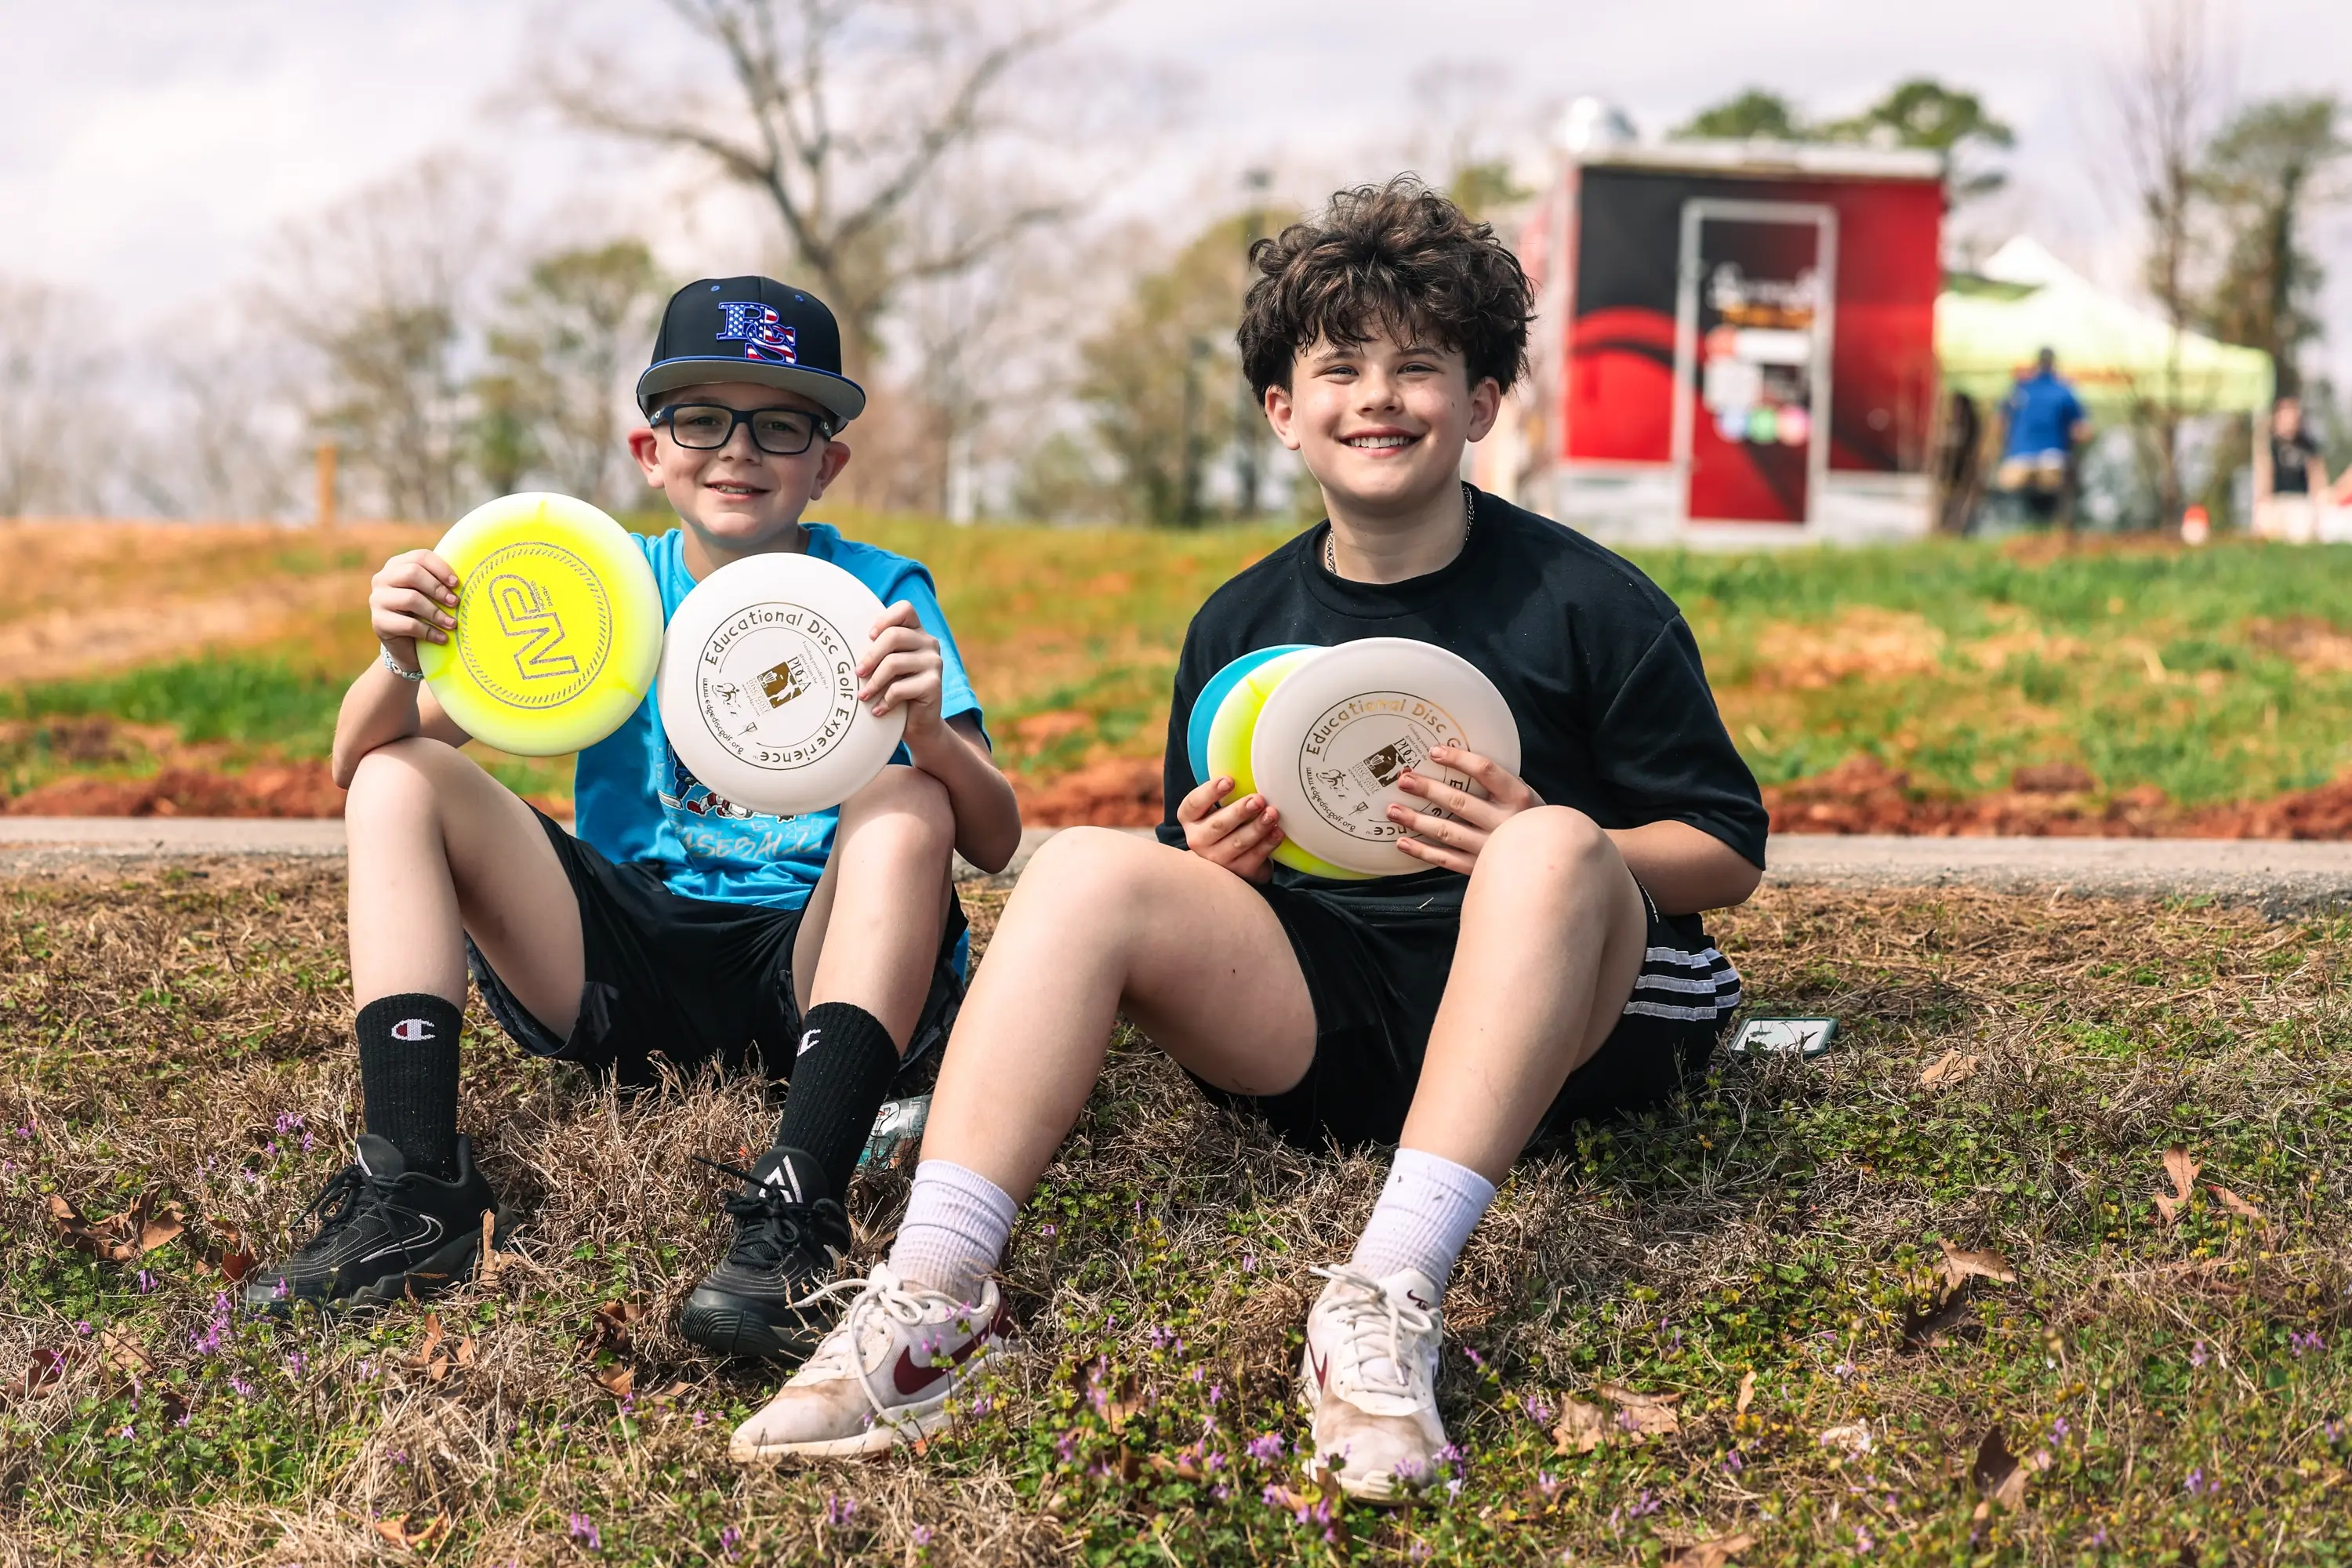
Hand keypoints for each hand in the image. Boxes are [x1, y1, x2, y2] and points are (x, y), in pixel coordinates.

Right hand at [370, 549, 459, 674]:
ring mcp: (377, 600)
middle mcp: (382, 578)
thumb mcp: (431, 595)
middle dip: (438, 588)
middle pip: (412, 573)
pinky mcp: (379, 622)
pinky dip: (430, 632)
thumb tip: (470, 575)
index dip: (441, 568)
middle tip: (455, 603)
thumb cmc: (425, 614)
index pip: (420, 557)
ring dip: (436, 613)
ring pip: (411, 598)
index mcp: (397, 565)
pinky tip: (442, 638)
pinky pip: (409, 624)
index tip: (456, 583)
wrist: (408, 647)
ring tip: (453, 624)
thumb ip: (441, 581)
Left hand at [858, 601, 945, 742]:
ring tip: (863, 696)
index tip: (869, 636)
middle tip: (857, 673)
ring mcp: (934, 663)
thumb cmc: (895, 690)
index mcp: (917, 633)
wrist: (918, 723)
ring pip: (894, 663)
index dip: (885, 619)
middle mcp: (929, 643)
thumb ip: (878, 651)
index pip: (905, 609)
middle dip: (870, 656)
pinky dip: (885, 701)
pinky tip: (878, 710)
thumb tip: (845, 644)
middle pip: (894, 636)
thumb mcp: (886, 666)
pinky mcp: (934, 684)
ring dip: (873, 682)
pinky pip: (900, 688)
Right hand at [1176, 774, 1282, 883]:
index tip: (1229, 780)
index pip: (1194, 804)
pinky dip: (1268, 844)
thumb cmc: (1227, 823)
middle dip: (1240, 811)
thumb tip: (1248, 765)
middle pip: (1218, 825)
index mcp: (1190, 819)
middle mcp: (1198, 840)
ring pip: (1238, 842)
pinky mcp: (1238, 872)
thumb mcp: (1218, 807)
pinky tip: (1278, 832)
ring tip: (1272, 814)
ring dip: (1257, 827)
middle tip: (1258, 799)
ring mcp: (1217, 860)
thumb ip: (1224, 792)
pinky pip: (1254, 857)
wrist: (1232, 859)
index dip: (1210, 792)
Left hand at [1388, 745, 1542, 873]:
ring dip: (1417, 820)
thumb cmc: (1533, 820)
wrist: (1553, 860)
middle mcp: (1504, 822)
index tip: (1433, 752)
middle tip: (1404, 780)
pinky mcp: (1480, 869)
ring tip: (1393, 810)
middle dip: (1428, 789)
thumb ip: (1498, 783)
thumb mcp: (1525, 795)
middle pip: (1459, 802)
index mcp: (1518, 797)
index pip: (1485, 771)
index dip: (1457, 759)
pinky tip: (1403, 841)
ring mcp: (1491, 848)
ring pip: (1448, 832)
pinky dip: (1423, 852)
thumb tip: (1457, 760)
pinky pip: (1446, 860)